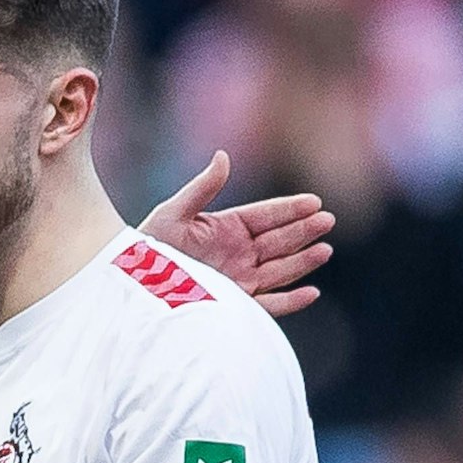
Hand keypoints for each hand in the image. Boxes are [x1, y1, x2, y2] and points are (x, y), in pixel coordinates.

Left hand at [137, 151, 334, 316]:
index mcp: (226, 228)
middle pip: (279, 241)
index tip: (314, 201)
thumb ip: (202, 188)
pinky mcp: (237, 306)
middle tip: (327, 220)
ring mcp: (240, 279)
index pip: (265, 216)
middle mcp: (238, 253)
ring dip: (303, 261)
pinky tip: (312, 292)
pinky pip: (269, 304)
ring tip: (325, 249)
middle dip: (304, 230)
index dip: (289, 208)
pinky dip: (290, 301)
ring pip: (280, 270)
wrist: (135, 287)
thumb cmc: (150, 247)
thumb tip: (223, 156)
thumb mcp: (173, 213)